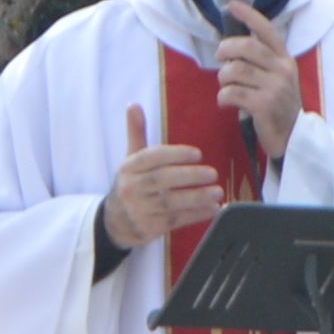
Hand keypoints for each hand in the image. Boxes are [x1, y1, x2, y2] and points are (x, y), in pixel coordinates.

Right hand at [104, 105, 225, 251]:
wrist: (114, 222)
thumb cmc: (131, 185)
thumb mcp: (130, 159)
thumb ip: (136, 133)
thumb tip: (134, 104)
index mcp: (128, 168)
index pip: (151, 158)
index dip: (175, 155)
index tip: (197, 154)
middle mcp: (131, 188)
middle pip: (162, 180)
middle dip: (189, 176)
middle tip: (213, 173)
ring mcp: (139, 210)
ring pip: (170, 202)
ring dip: (197, 198)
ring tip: (218, 192)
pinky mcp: (149, 228)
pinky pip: (175, 221)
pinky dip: (196, 215)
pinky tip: (213, 209)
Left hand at [209, 6, 302, 162]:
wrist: (293, 138)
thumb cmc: (278, 106)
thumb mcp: (278, 78)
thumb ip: (261, 61)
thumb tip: (231, 45)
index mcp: (285, 60)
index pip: (267, 31)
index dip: (249, 15)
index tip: (232, 4)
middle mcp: (282, 70)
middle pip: (246, 47)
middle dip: (226, 49)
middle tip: (220, 57)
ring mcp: (275, 88)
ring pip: (235, 70)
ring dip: (223, 77)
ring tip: (225, 85)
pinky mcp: (264, 106)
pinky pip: (232, 93)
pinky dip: (223, 97)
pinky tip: (226, 102)